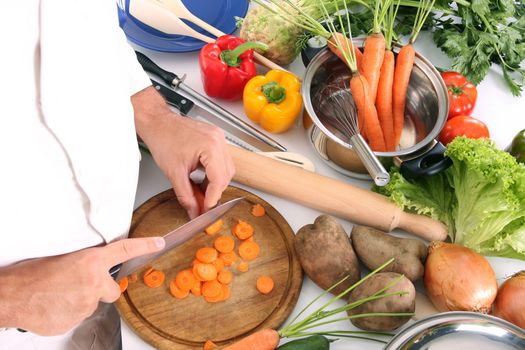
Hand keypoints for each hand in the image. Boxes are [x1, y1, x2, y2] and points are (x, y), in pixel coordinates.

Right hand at [0, 237, 164, 334]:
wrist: (13, 296)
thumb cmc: (32, 275)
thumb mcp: (65, 259)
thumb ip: (88, 264)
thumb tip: (98, 267)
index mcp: (91, 262)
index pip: (125, 249)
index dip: (145, 245)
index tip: (158, 243)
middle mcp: (93, 283)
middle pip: (112, 290)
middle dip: (102, 289)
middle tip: (79, 285)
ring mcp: (86, 304)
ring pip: (93, 304)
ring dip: (82, 301)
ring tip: (60, 294)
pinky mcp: (76, 321)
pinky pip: (79, 316)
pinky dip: (70, 312)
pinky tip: (56, 305)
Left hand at [133, 86, 234, 218]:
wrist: (157, 123)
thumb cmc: (163, 139)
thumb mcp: (174, 173)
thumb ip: (186, 196)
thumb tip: (195, 211)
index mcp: (210, 146)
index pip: (219, 180)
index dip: (213, 198)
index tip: (207, 209)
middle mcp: (218, 140)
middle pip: (226, 175)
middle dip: (215, 191)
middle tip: (203, 203)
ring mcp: (219, 138)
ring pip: (226, 169)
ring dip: (215, 182)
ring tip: (200, 190)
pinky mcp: (216, 138)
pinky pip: (221, 160)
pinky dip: (214, 172)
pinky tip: (202, 178)